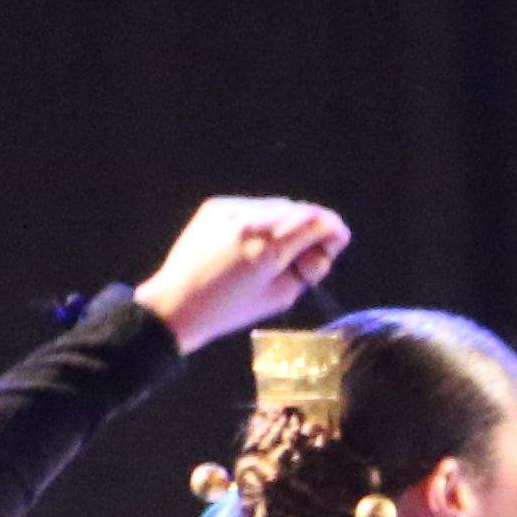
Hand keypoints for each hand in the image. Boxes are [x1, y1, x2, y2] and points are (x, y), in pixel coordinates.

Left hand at [142, 199, 351, 352]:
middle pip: (298, 210)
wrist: (176, 303)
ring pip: (276, 206)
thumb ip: (306, 269)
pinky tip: (257, 243)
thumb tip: (321, 248)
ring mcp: (231, 210)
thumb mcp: (279, 296)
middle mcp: (250, 221)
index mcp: (268, 248)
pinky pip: (254, 207)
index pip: (315, 221)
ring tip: (281, 250)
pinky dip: (265, 221)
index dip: (334, 228)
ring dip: (289, 223)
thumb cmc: (230, 311)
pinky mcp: (216, 207)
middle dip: (312, 228)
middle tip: (310, 254)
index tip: (339, 239)